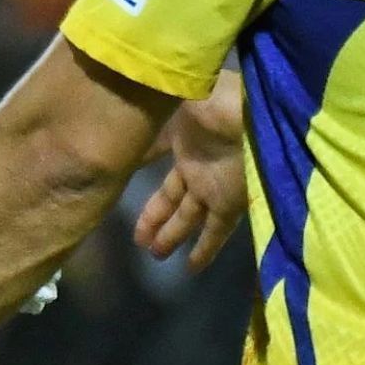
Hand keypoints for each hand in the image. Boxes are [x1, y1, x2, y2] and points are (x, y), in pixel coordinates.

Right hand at [134, 70, 245, 271]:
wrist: (250, 110)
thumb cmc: (211, 97)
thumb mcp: (170, 97)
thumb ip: (145, 112)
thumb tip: (113, 120)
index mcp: (181, 132)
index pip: (155, 149)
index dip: (138, 160)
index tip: (119, 173)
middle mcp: (195, 162)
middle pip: (169, 195)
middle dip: (154, 215)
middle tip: (137, 237)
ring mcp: (213, 184)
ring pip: (188, 216)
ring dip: (171, 235)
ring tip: (153, 254)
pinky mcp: (231, 201)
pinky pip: (216, 230)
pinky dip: (205, 249)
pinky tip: (191, 268)